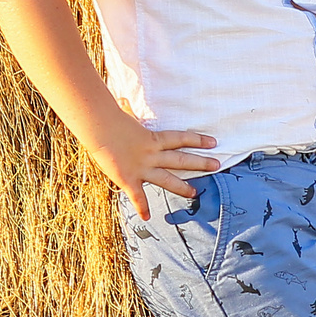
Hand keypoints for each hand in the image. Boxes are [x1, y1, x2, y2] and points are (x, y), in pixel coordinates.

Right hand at [86, 120, 218, 218]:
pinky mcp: (129, 179)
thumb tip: (122, 99)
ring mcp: (142, 168)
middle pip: (181, 159)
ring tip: (194, 193)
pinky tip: (147, 217)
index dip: (198, 140)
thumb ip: (129, 111)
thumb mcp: (126, 114)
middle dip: (200, 163)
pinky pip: (138, 197)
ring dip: (182, 187)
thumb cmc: (110, 118)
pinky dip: (142, 207)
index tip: (213, 142)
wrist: (99, 128)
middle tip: (216, 165)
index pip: (181, 138)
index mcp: (153, 138)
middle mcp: (152, 154)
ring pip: (167, 179)